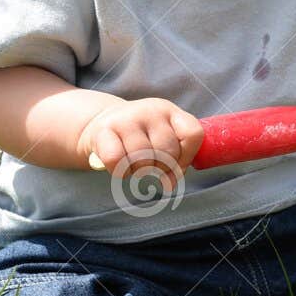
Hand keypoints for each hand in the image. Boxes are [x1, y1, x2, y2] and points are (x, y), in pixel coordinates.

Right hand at [79, 98, 203, 190]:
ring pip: (143, 159)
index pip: (193, 134)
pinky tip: (120, 166)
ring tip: (134, 164)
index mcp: (171, 112)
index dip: (188, 156)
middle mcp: (151, 111)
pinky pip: (117, 160)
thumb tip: (169, 185)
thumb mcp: (162, 140)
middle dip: (161, 168)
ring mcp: (127, 118)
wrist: (102, 122)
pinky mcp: (104, 130)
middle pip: (168, 152)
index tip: (177, 164)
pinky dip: (120, 171)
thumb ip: (175, 161)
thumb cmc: (139, 136)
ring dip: (140, 171)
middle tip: (151, 166)